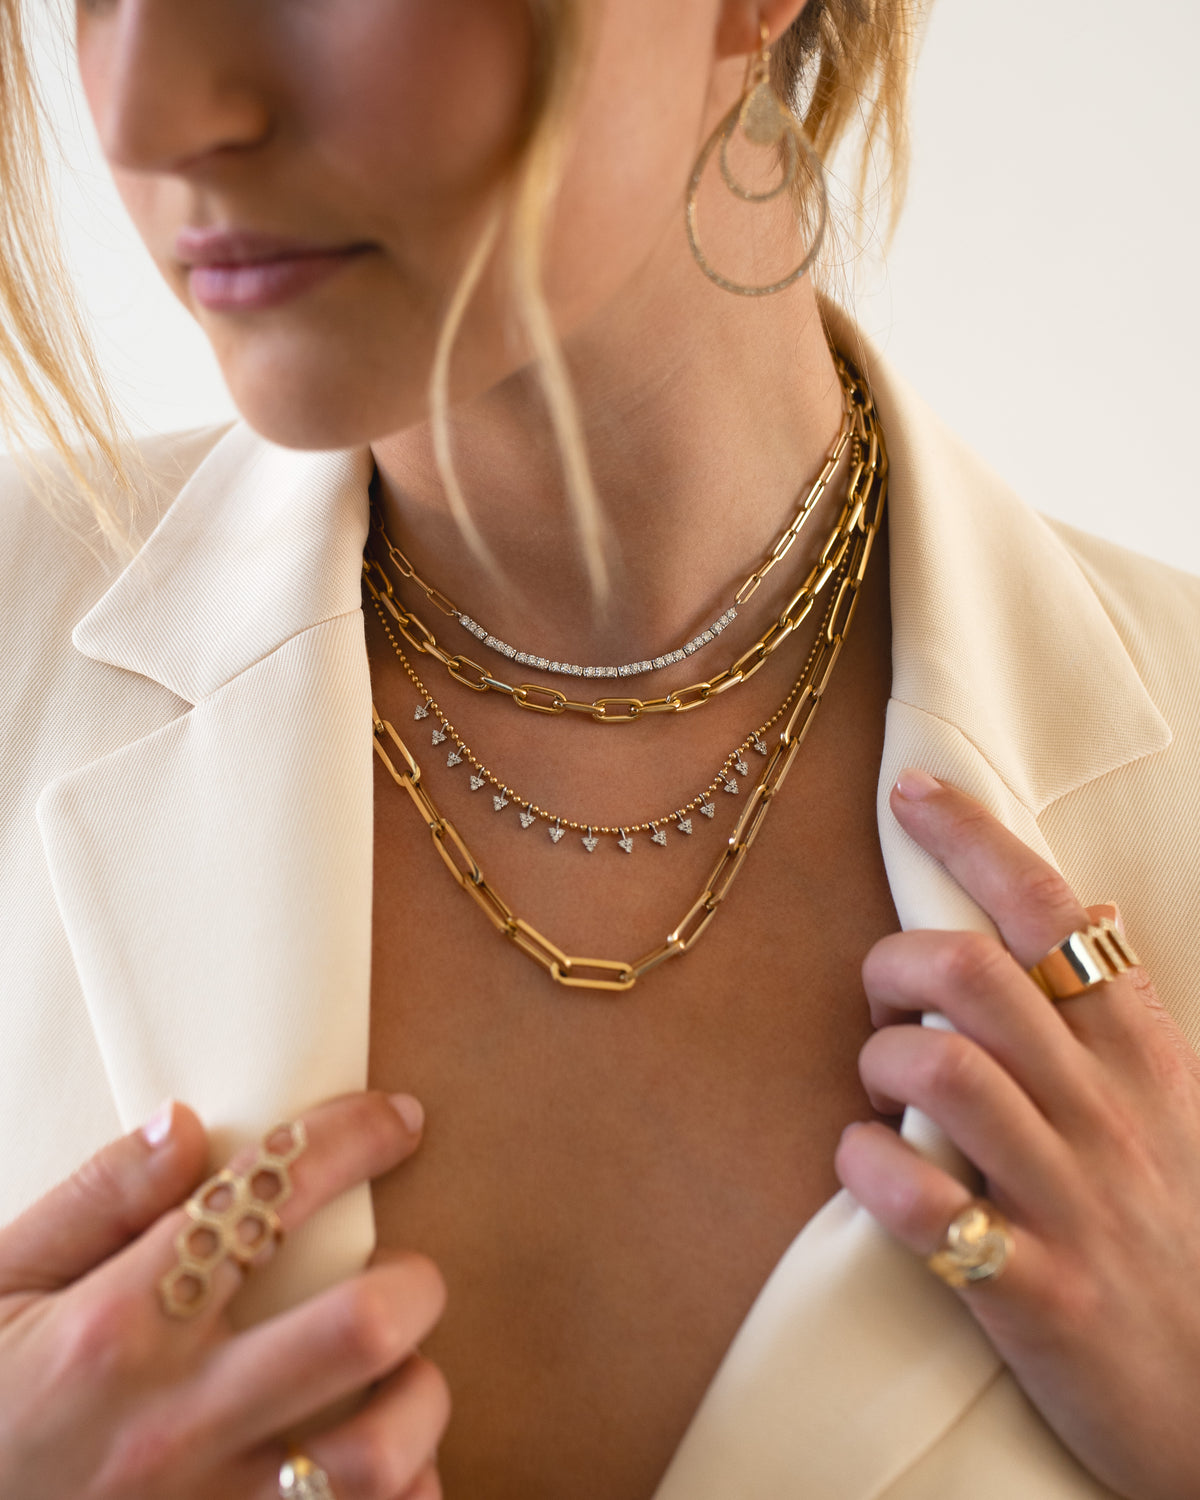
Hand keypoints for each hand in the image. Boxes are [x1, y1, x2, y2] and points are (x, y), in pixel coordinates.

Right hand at [0, 1092, 448, 1499]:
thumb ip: (94, 1202)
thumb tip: (187, 1125)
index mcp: (116, 1328)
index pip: (266, 1200)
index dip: (353, 1139)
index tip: (399, 1119)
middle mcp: (173, 1421)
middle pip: (359, 1330)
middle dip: (413, 1284)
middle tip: (404, 1275)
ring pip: (378, 1455)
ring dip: (418, 1404)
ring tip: (398, 1379)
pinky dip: (405, 1495)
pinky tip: (379, 1463)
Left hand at [835, 770, 1199, 1499]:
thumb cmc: (1179, 1231)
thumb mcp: (1175, 1106)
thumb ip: (1114, 1018)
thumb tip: (1072, 915)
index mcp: (1141, 1054)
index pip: (1054, 914)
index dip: (976, 837)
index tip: (911, 788)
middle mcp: (1106, 1112)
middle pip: (974, 975)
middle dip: (897, 961)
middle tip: (885, 996)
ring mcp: (1070, 1200)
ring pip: (940, 1071)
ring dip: (880, 1059)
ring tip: (882, 1089)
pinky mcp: (1031, 1290)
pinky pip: (919, 1202)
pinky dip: (868, 1166)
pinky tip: (868, 1164)